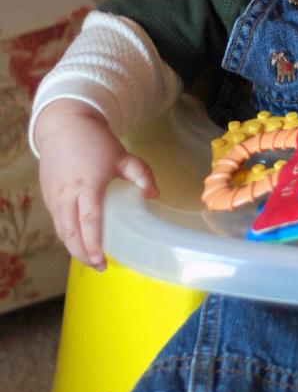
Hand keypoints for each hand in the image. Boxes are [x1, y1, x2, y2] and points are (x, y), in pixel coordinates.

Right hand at [35, 99, 158, 270]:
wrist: (64, 125)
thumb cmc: (95, 141)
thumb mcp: (123, 156)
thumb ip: (141, 175)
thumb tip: (155, 195)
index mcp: (87, 184)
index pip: (89, 221)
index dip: (94, 244)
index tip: (102, 260)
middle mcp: (67, 193)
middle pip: (71, 233)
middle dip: (83, 254)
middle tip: (100, 267)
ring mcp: (54, 195)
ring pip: (61, 230)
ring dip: (74, 247)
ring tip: (91, 259)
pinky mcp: (47, 195)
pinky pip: (57, 221)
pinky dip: (67, 235)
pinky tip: (79, 241)